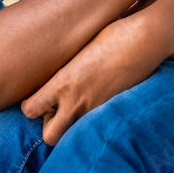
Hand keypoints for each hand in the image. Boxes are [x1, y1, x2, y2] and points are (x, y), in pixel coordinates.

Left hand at [21, 19, 154, 145]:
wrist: (144, 40)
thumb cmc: (111, 34)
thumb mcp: (78, 48)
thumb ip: (64, 70)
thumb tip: (54, 77)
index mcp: (63, 82)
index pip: (29, 110)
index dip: (31, 107)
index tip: (39, 100)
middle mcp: (76, 101)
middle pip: (49, 136)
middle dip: (50, 126)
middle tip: (58, 110)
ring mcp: (96, 109)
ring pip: (73, 138)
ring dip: (71, 128)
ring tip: (78, 109)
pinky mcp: (113, 111)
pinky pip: (95, 127)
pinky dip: (92, 122)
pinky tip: (98, 104)